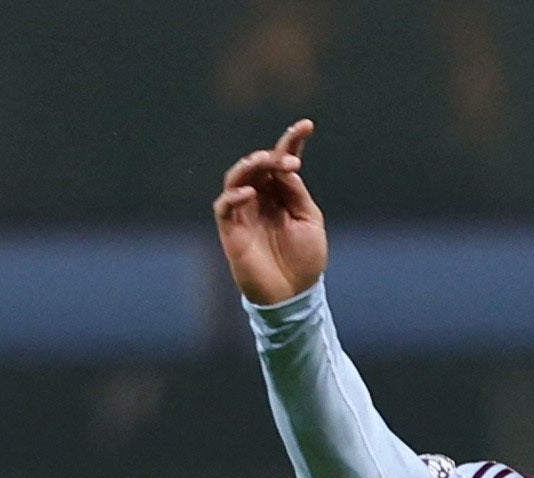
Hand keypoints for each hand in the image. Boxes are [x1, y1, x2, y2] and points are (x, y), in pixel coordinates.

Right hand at [213, 119, 327, 306]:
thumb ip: (296, 192)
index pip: (282, 160)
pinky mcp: (231, 230)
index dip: (292, 140)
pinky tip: (250, 193)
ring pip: (237, 176)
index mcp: (281, 193)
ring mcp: (245, 212)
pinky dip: (234, 195)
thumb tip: (284, 166)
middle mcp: (261, 197)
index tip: (307, 125)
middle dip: (274, 156)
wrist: (292, 297)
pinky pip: (224, 205)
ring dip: (250, 165)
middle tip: (291, 161)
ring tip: (266, 161)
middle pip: (259, 164)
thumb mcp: (310, 220)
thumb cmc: (304, 261)